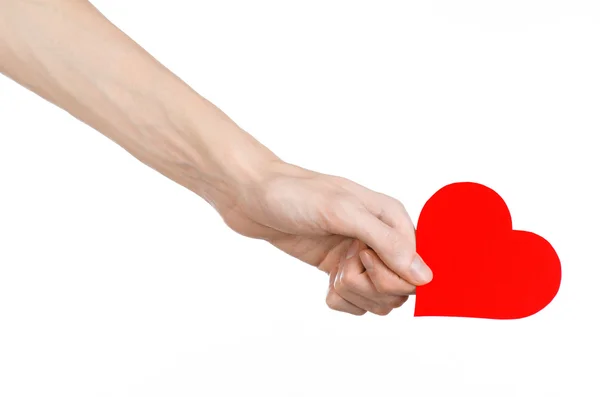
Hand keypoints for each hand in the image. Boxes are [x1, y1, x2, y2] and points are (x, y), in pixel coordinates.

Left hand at [216, 161, 433, 314]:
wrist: (252, 197)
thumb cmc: (295, 195)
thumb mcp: (342, 212)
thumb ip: (386, 242)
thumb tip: (425, 277)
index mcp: (392, 218)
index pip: (417, 268)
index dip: (391, 274)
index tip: (362, 257)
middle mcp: (381, 238)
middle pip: (399, 289)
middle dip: (368, 285)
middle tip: (343, 263)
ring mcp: (359, 256)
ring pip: (378, 300)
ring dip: (352, 293)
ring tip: (332, 270)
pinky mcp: (339, 270)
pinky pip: (355, 303)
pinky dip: (339, 299)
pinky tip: (325, 280)